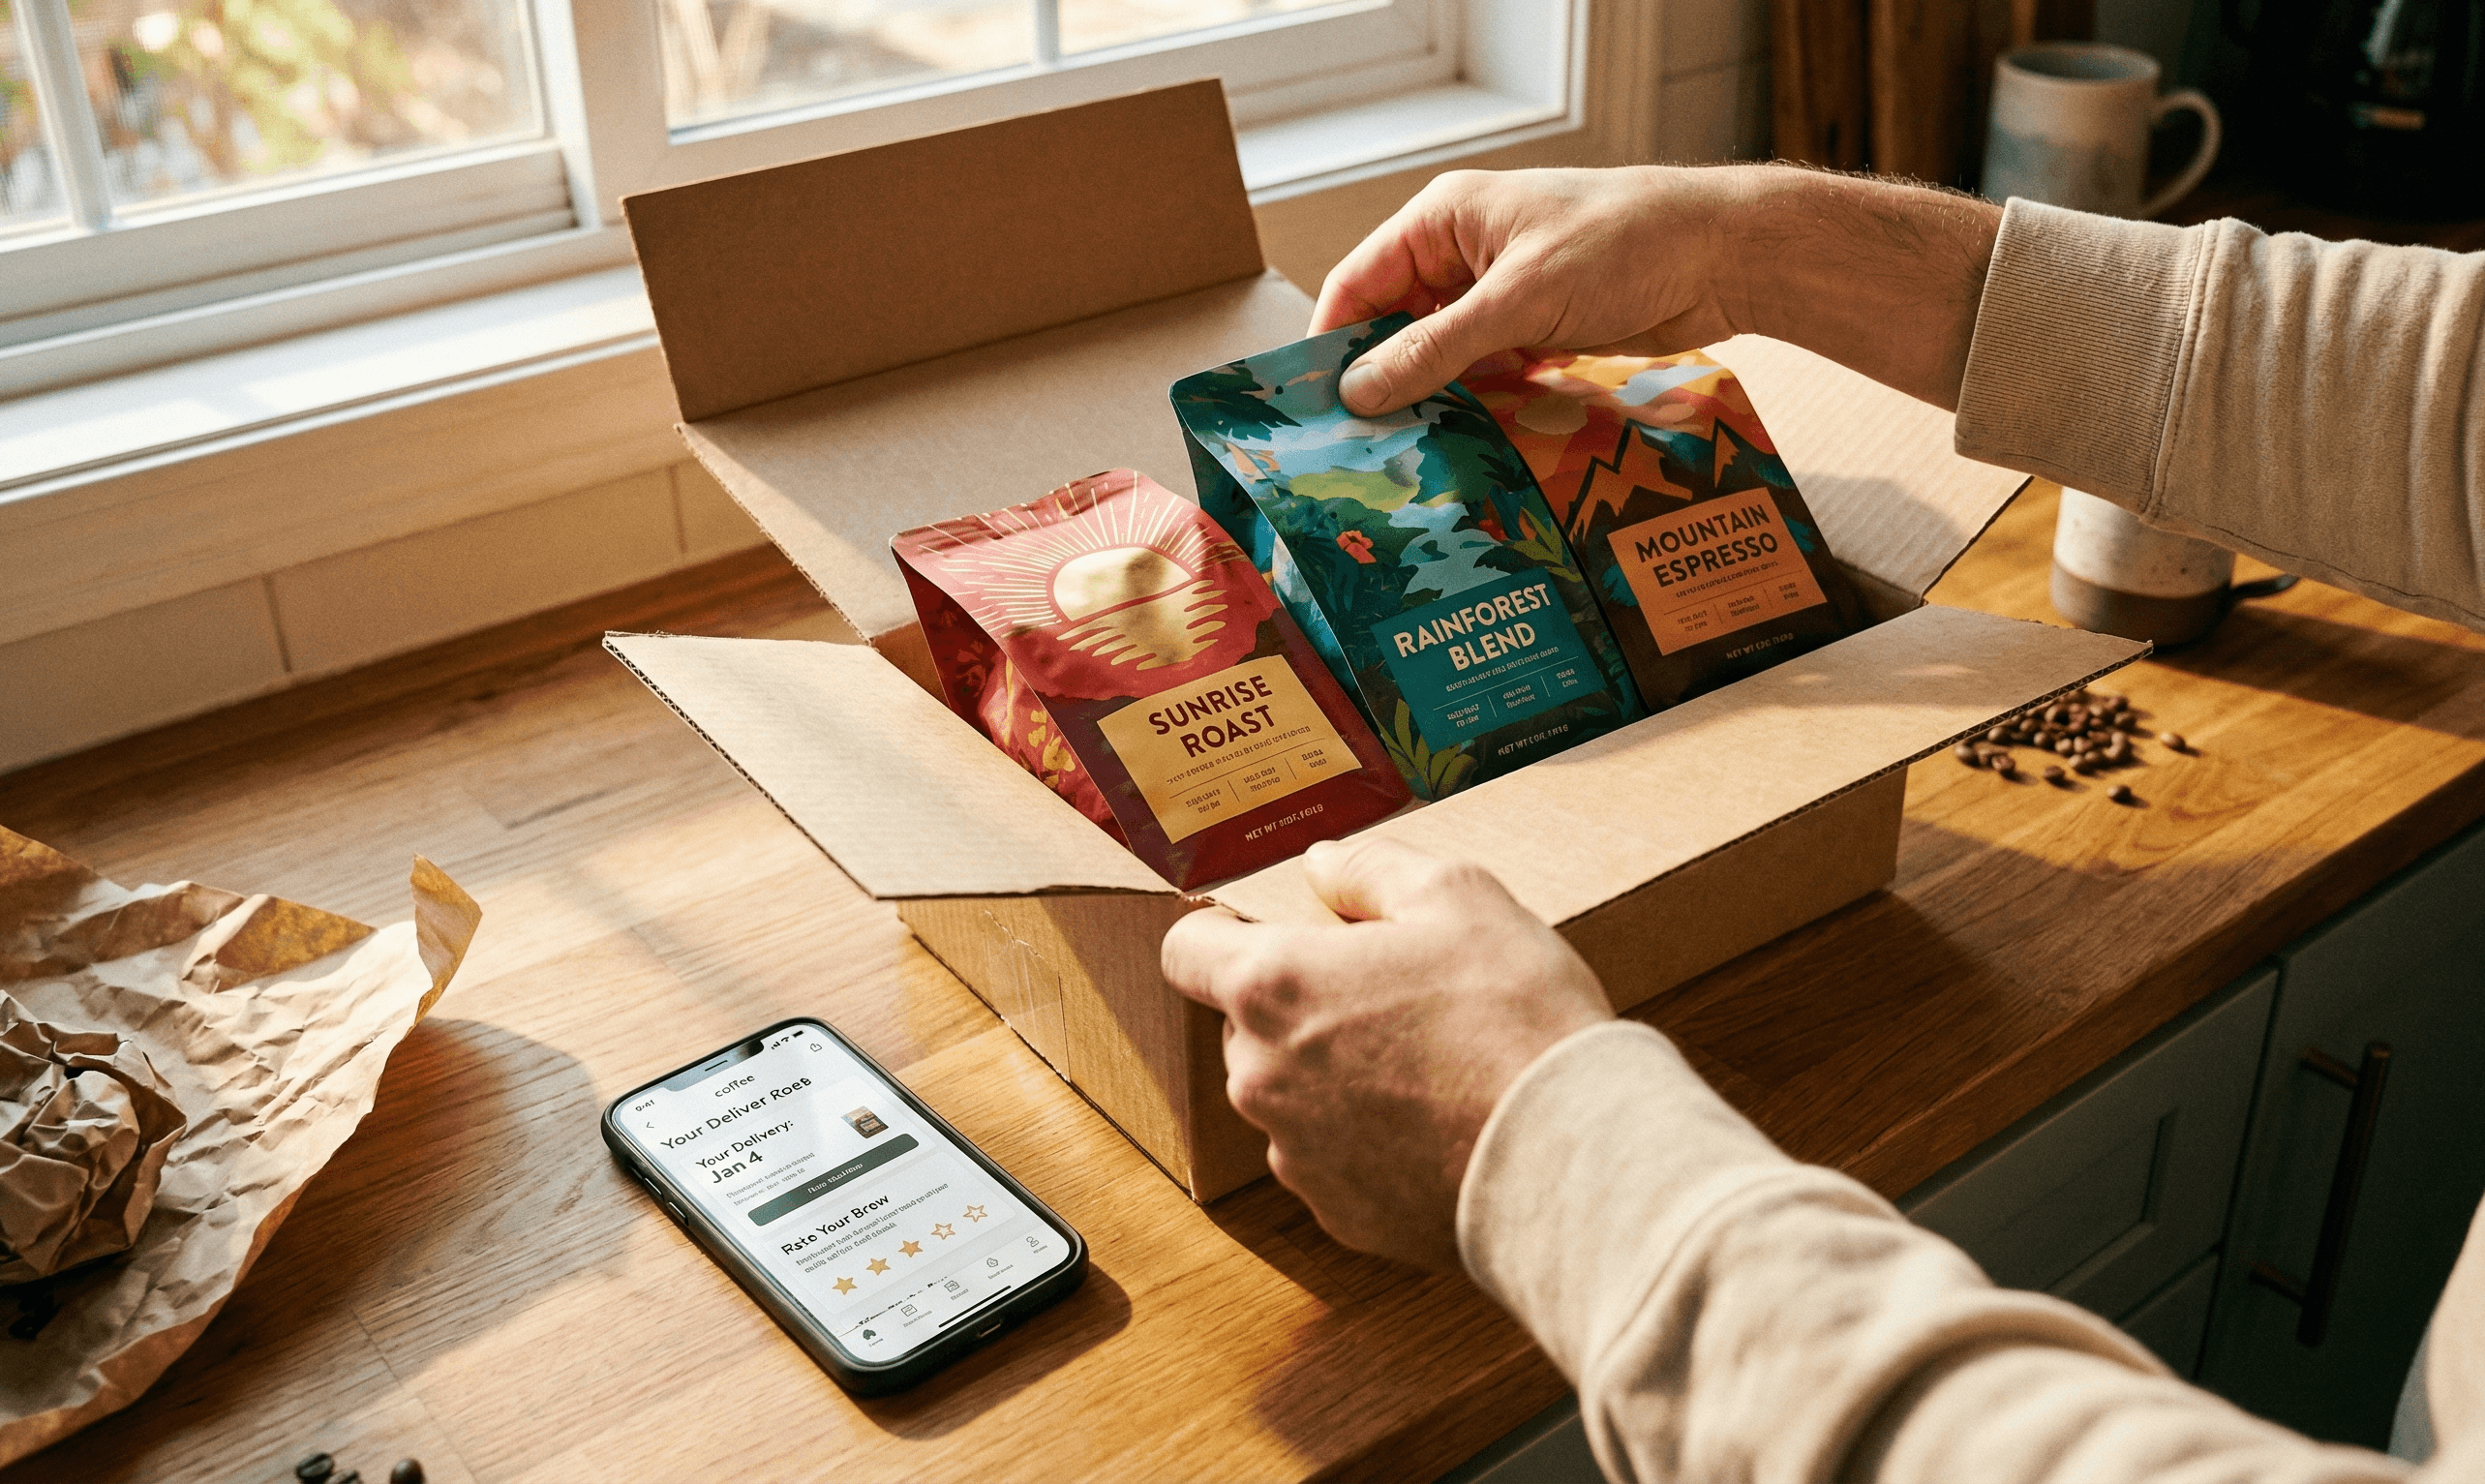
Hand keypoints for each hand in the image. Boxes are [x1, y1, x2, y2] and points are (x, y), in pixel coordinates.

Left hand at [1161, 838, 1612, 1269]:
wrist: (1572, 1156)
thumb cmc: (1515, 1016)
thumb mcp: (1460, 895)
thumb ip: (1372, 870)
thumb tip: (1323, 865)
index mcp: (1273, 986)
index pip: (1184, 951)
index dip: (1220, 935)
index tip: (1265, 933)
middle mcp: (1261, 1076)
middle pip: (1245, 1026)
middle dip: (1299, 1007)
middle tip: (1387, 997)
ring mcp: (1295, 1154)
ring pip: (1290, 1096)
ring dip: (1333, 1076)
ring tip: (1428, 1066)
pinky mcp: (1337, 1213)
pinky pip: (1333, 1162)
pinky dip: (1369, 1143)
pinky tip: (1439, 1127)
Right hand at [1311, 166, 1741, 416]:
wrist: (1723, 256)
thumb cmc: (1623, 246)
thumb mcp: (1519, 299)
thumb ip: (1436, 348)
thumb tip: (1357, 390)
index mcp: (1443, 219)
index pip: (1358, 282)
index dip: (1329, 343)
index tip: (1310, 408)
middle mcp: (1462, 253)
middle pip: (1393, 324)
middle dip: (1378, 379)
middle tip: (1354, 448)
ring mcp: (1500, 293)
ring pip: (1438, 354)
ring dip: (1426, 399)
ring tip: (1400, 457)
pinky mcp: (1534, 328)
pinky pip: (1482, 372)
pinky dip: (1470, 404)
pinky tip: (1457, 445)